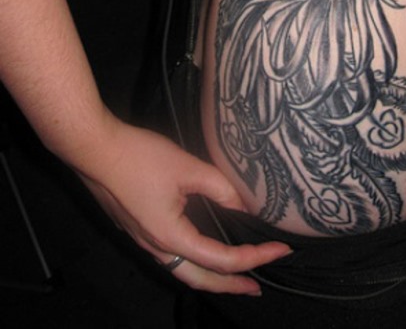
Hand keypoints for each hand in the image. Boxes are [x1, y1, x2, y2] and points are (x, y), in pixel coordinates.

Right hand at [77, 119, 289, 293]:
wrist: (94, 149)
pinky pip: (171, 256)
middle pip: (200, 279)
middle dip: (231, 286)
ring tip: (233, 274)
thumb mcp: (188, 168)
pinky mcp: (137, 227)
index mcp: (171, 237)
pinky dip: (193, 260)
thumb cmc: (139, 157)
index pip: (222, 259)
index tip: (280, 250)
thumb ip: (221, 188)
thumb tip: (244, 206)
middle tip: (256, 287)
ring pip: (183, 270)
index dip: (255, 257)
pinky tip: (201, 247)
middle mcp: (156, 246)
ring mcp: (143, 239)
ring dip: (211, 275)